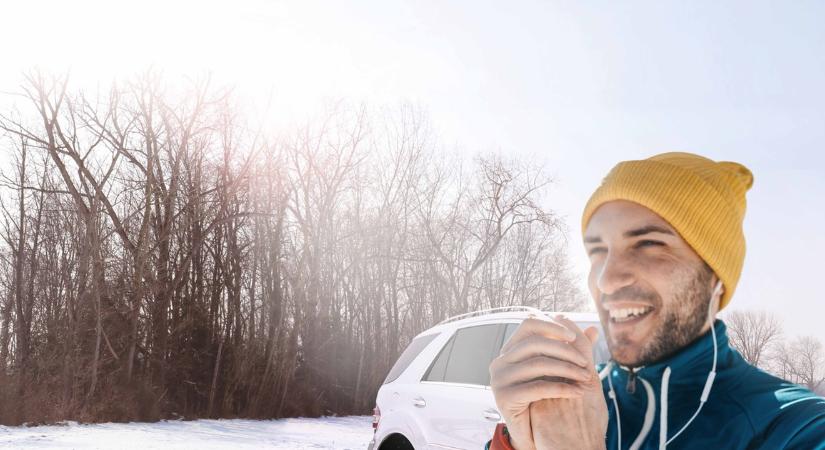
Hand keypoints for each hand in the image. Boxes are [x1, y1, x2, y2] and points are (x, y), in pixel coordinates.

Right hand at [489, 316, 593, 449]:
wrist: (533, 434)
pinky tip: (577, 392)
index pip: (528, 325)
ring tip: (586, 378)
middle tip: (585, 362)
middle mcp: (500, 361)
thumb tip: (593, 330)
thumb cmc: (545, 399)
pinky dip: (561, 388)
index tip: (574, 337)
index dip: (551, 327)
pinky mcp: (504, 397)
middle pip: (534, 343)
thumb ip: (573, 349)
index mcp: (510, 350)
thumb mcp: (558, 370)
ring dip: (567, 369)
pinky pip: (538, 387)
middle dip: (564, 350)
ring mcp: (499, 379)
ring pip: (538, 364)